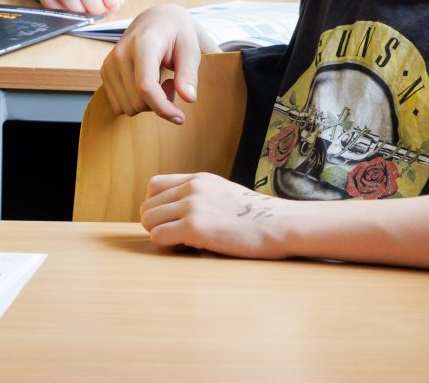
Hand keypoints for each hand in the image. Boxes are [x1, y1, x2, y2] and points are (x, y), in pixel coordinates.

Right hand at [99, 5, 201, 122]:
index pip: (145, 86)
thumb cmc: (177, 35)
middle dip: (159, 104)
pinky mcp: (105, 71)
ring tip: (161, 83)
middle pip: (137, 101)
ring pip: (127, 106)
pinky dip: (135, 102)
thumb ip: (189, 74)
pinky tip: (146, 85)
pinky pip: (119, 104)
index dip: (163, 108)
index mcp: (142, 44)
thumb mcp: (191, 50)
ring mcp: (109, 62)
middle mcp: (120, 53)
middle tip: (173, 86)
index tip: (180, 117)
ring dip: (147, 104)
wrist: (156, 20)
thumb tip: (189, 98)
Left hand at [141, 172, 290, 259]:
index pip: (154, 186)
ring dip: (159, 234)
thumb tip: (179, 213)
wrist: (280, 224)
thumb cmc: (258, 217)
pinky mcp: (194, 227)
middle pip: (148, 205)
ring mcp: (191, 206)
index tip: (168, 220)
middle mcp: (191, 188)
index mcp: (198, 179)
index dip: (156, 205)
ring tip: (180, 242)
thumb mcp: (225, 194)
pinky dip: (166, 245)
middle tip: (174, 236)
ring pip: (149, 220)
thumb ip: (201, 197)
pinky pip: (159, 236)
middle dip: (155, 223)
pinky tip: (186, 248)